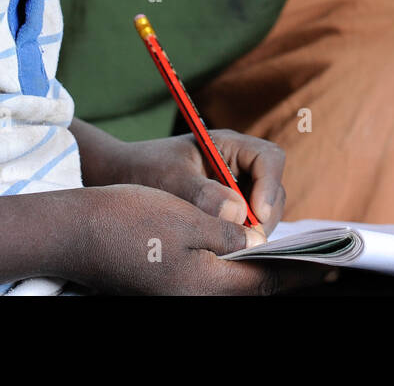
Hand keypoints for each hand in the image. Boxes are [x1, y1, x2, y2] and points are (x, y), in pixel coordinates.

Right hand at [54, 184, 310, 294]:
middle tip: (320, 258)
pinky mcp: (166, 284)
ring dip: (260, 264)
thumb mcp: (186, 214)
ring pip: (232, 280)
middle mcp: (194, 296)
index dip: (302, 270)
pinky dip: (234, 261)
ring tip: (288, 249)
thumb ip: (228, 230)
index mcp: (205, 286)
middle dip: (286, 270)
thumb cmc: (126, 218)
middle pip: (252, 285)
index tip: (334, 262)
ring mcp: (178, 292)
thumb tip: (257, 240)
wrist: (70, 232)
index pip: (267, 280)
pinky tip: (243, 245)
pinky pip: (212, 275)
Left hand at [92, 130, 287, 236]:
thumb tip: (237, 213)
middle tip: (247, 242)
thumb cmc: (144, 168)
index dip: (270, 186)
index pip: (270, 159)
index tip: (257, 216)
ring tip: (231, 247)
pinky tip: (222, 248)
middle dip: (265, 215)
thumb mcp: (170, 178)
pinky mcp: (229, 208)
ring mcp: (236, 187)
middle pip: (273, 188)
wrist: (121, 178)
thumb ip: (202, 193)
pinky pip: (247, 223)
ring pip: (264, 209)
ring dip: (255, 228)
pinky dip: (241, 236)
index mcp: (229, 145)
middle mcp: (239, 165)